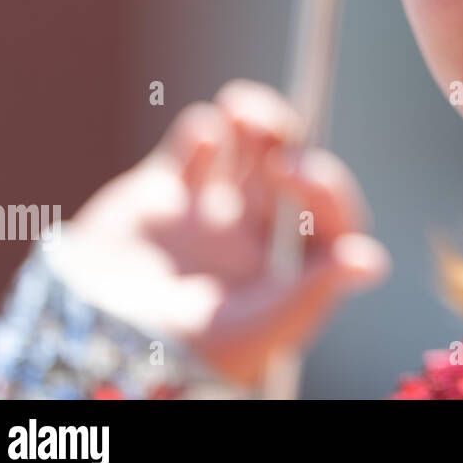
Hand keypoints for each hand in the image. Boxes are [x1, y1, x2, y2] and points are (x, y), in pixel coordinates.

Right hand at [51, 80, 390, 388]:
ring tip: (242, 108)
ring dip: (256, 117)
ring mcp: (209, 211)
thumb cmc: (183, 353)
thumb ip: (312, 291)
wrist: (89, 347)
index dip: (327, 190)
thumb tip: (373, 261)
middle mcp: (254, 237)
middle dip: (290, 143)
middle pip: (292, 170)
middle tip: (278, 153)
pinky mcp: (160, 192)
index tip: (303, 175)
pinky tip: (202, 137)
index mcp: (287, 271)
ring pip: (249, 146)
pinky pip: (193, 146)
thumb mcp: (255, 328)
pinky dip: (202, 129)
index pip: (331, 220)